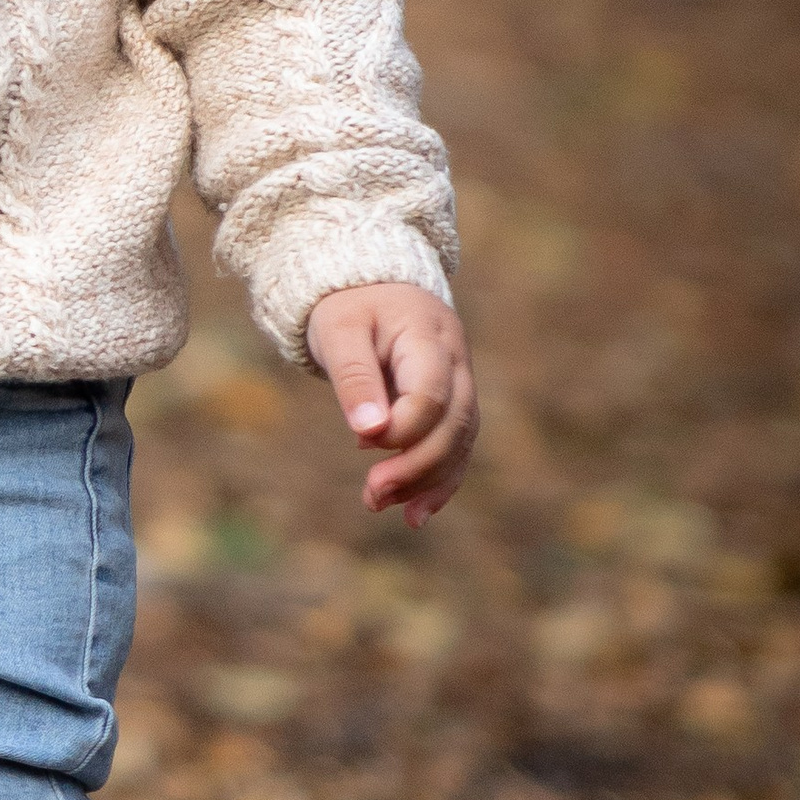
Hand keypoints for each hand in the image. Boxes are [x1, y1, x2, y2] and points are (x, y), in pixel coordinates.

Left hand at [305, 283, 477, 525]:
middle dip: (417, 466)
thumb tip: (368, 433)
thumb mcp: (339, 330)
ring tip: (381, 506)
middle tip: (372, 495)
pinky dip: (438, 481)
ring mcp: (460, 382)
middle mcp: (456, 362)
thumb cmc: (350, 304)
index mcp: (430, 336)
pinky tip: (413, 514)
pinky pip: (456, 447)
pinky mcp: (451, 402)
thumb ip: (354, 377)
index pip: (431, 395)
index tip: (362, 444)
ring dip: (426, 481)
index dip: (402, 429)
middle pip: (454, 423)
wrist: (371, 285)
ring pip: (460, 440)